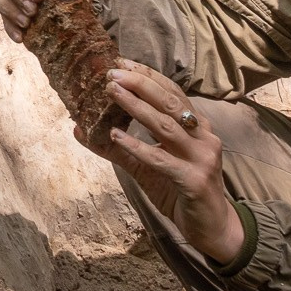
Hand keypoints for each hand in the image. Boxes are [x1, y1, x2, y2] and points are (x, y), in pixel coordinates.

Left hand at [100, 60, 246, 264]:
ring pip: (166, 126)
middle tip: (112, 73)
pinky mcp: (194, 181)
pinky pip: (162, 160)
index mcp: (196, 127)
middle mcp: (203, 137)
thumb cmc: (180, 190)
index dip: (147, 76)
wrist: (212, 228)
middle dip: (141, 84)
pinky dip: (138, 147)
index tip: (120, 62)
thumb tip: (79, 128)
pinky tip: (116, 136)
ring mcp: (202, 157)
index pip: (172, 92)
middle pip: (170, 102)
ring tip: (112, 93)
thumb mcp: (148, 165)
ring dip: (137, 107)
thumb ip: (118, 146)